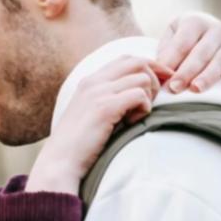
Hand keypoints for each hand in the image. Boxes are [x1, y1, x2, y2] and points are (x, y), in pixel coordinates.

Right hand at [27, 55, 167, 192]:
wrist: (60, 162)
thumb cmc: (78, 144)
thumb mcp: (91, 113)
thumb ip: (108, 98)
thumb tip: (138, 93)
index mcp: (90, 81)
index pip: (126, 59)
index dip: (149, 67)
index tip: (160, 83)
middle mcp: (94, 81)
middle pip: (138, 62)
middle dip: (155, 78)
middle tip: (154, 101)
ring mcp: (99, 92)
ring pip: (142, 78)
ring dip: (149, 97)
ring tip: (136, 116)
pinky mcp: (105, 107)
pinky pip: (139, 95)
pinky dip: (144, 109)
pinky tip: (132, 123)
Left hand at [155, 12, 220, 93]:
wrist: (206, 27)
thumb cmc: (182, 37)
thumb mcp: (171, 35)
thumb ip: (166, 51)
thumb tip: (159, 71)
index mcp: (195, 21)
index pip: (182, 43)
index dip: (171, 61)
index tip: (162, 78)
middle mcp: (216, 29)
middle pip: (201, 53)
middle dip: (186, 72)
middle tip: (174, 87)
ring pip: (219, 62)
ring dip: (207, 77)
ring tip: (195, 89)